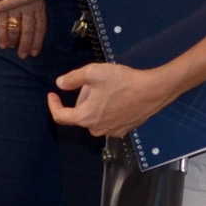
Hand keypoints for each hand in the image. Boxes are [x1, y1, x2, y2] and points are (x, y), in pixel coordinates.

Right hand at [0, 2, 46, 57]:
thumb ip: (35, 9)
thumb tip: (34, 29)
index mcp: (38, 5)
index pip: (40, 27)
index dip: (37, 41)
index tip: (34, 53)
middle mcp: (28, 7)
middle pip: (28, 30)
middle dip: (25, 45)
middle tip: (22, 55)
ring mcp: (14, 7)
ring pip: (15, 29)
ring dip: (13, 40)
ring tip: (11, 46)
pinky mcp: (1, 6)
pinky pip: (2, 25)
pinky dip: (2, 37)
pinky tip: (3, 45)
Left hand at [48, 59, 176, 137]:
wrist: (152, 91)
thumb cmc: (122, 81)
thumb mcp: (93, 72)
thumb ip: (72, 78)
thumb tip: (60, 84)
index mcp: (85, 117)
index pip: (61, 116)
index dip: (54, 105)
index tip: (53, 94)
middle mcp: (96, 129)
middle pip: (81, 114)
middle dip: (83, 98)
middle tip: (93, 82)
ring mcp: (111, 132)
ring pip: (95, 117)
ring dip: (95, 104)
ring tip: (107, 88)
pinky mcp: (123, 130)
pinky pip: (108, 120)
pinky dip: (107, 110)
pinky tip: (118, 97)